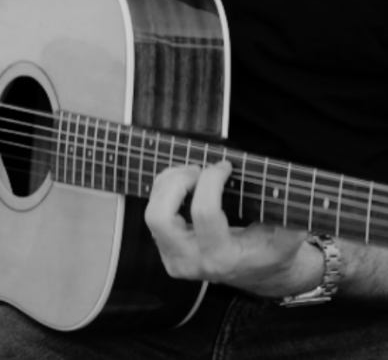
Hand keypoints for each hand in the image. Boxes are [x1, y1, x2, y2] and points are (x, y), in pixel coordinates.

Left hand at [144, 161, 322, 297]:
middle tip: (198, 169)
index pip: (204, 212)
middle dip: (176, 184)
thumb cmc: (272, 251)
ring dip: (168, 185)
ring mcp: (174, 258)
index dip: (211, 180)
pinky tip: (187, 184)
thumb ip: (287, 216)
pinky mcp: (165, 251)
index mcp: (222, 258)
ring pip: (152, 215)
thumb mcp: (288, 237)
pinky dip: (165, 192)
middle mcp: (191, 261)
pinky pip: (153, 215)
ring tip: (193, 172)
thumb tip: (284, 190)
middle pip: (159, 217)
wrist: (259, 274)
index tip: (225, 166)